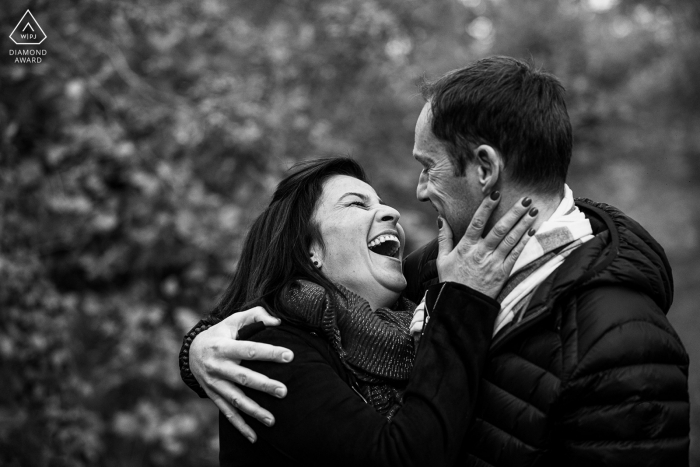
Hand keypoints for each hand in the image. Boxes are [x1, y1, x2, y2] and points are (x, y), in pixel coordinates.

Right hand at [189, 306, 293, 442]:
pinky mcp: (214, 396)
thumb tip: (277, 322)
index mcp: (222, 347)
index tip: (289, 356)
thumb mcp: (233, 320)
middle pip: (243, 378)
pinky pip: (228, 413)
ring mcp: (215, 384)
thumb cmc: (221, 334)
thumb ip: (255, 316)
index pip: (249, 350)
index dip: (269, 353)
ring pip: (236, 400)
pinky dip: (240, 427)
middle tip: (284, 391)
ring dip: (254, 411)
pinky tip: (254, 437)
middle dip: (264, 385)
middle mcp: (217, 367)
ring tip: (272, 420)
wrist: (191, 352)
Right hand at [437, 193, 537, 297]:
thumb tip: (441, 219)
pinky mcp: (502, 273)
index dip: (487, 207)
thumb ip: (444, 238)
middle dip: (514, 213)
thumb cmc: (451, 281)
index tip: (495, 194)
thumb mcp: (442, 259)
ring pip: (511, 240)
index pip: (477, 222)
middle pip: (500, 229)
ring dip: (523, 224)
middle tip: (525, 199)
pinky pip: (515, 254)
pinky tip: (532, 231)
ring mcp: (493, 263)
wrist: (462, 304)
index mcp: (466, 247)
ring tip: (534, 210)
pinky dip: (524, 242)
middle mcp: (481, 253)